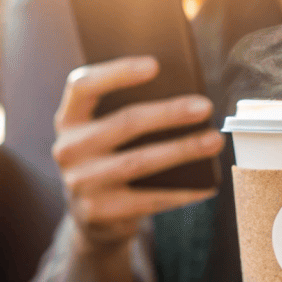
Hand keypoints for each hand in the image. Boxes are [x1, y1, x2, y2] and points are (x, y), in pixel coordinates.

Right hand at [52, 56, 223, 246]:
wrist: (92, 216)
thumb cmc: (110, 160)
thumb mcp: (105, 135)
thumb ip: (127, 115)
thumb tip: (185, 101)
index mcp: (69, 119)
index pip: (83, 86)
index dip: (117, 73)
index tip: (155, 65)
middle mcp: (68, 149)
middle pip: (124, 123)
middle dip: (169, 114)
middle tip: (205, 107)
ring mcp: (80, 182)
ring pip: (138, 162)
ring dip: (182, 150)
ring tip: (214, 141)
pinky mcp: (98, 212)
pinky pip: (148, 199)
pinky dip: (182, 192)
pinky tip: (206, 184)